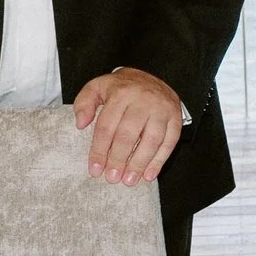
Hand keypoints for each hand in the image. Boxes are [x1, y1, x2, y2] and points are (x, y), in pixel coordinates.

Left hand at [74, 68, 185, 185]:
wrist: (151, 76)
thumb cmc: (122, 87)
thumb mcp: (98, 87)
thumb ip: (84, 103)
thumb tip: (80, 123)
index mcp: (121, 93)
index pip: (107, 126)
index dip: (99, 150)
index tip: (95, 169)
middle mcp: (143, 100)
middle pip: (128, 134)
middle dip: (119, 159)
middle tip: (112, 177)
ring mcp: (161, 108)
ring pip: (151, 139)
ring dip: (140, 163)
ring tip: (129, 180)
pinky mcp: (175, 117)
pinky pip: (170, 141)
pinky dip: (160, 160)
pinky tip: (149, 174)